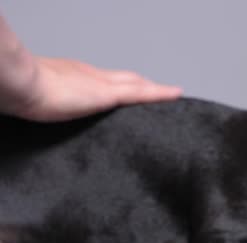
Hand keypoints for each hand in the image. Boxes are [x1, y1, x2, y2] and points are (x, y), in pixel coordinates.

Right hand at [10, 57, 181, 121]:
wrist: (20, 85)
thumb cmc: (23, 96)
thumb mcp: (42, 100)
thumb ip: (52, 104)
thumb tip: (46, 113)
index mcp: (77, 77)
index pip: (110, 80)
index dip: (125, 84)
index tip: (135, 89)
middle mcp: (93, 77)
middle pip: (128, 80)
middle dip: (144, 86)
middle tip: (160, 94)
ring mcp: (102, 85)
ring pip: (139, 85)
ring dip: (155, 91)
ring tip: (172, 97)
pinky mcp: (109, 94)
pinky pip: (142, 93)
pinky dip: (161, 93)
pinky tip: (176, 94)